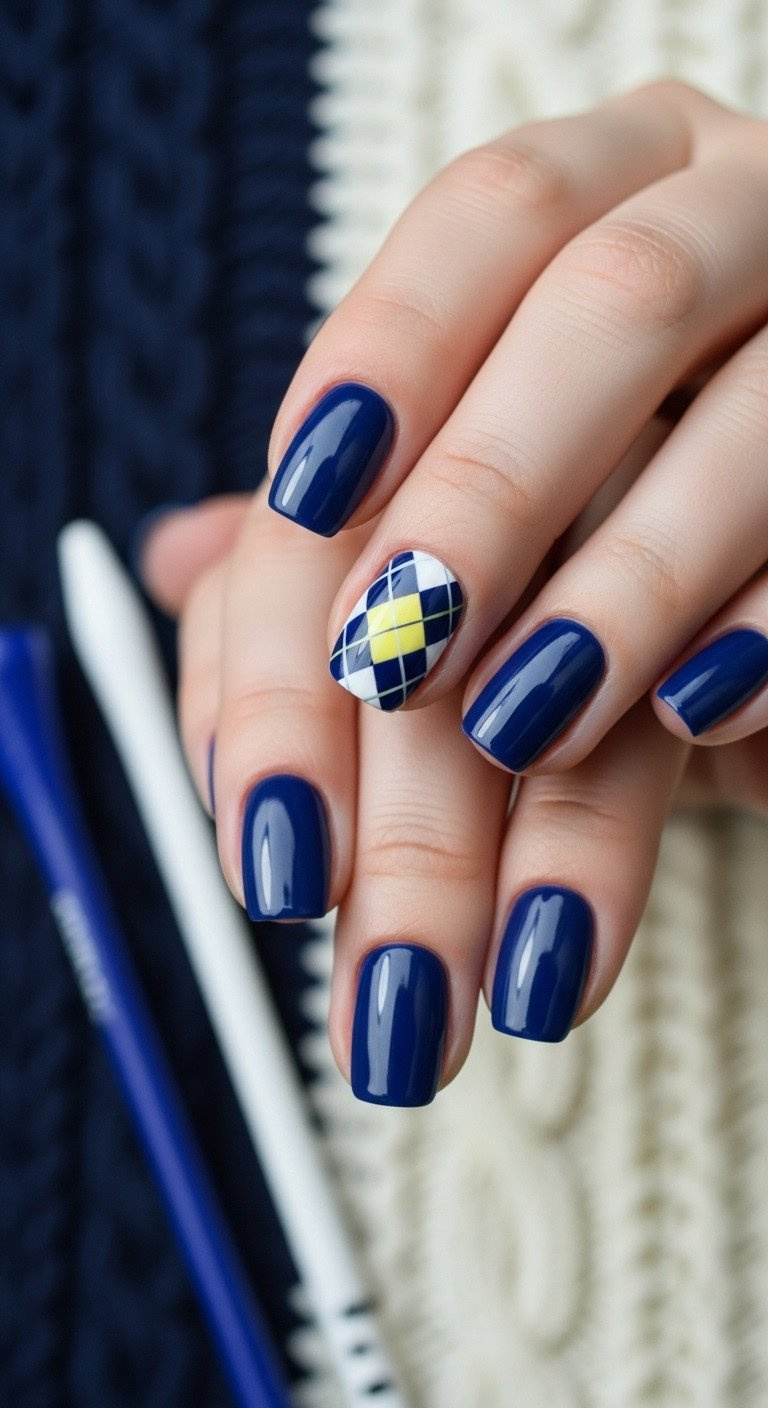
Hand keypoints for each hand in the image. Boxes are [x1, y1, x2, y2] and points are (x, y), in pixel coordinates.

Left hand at [138, 75, 767, 1105]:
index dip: (395, 347)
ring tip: (510, 724)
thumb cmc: (594, 507)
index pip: (489, 220)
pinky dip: (759, 632)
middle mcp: (733, 225)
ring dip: (622, 589)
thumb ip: (338, 518)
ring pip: (753, 419)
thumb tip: (178, 562)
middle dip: (490, 486)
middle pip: (614, 301)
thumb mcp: (459, 494)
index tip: (304, 494)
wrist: (766, 549)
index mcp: (607, 196)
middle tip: (392, 653)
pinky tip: (688, 717)